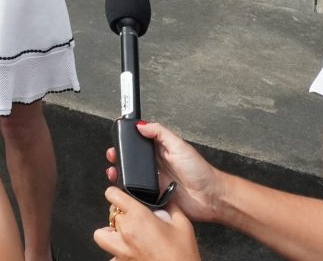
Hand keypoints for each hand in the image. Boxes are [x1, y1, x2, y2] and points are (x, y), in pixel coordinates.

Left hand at [92, 185, 200, 260]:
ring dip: (110, 233)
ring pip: (101, 234)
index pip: (113, 195)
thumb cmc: (182, 255)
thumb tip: (167, 201)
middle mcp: (125, 231)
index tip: (120, 196)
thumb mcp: (183, 226)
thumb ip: (172, 209)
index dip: (116, 194)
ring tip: (124, 236)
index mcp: (139, 216)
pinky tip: (131, 253)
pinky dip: (116, 254)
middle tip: (136, 221)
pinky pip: (111, 255)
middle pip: (111, 214)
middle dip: (121, 215)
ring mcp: (120, 249)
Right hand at [105, 120, 225, 224]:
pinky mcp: (154, 197)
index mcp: (161, 152)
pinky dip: (129, 191)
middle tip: (112, 155)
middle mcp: (156, 166)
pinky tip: (125, 188)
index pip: (139, 144)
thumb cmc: (200, 171)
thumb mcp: (180, 146)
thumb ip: (160, 133)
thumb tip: (141, 124)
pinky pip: (137, 194)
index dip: (127, 142)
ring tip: (113, 172)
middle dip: (119, 157)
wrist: (210, 197)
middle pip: (131, 161)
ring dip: (121, 175)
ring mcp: (154, 182)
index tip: (117, 139)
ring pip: (131, 177)